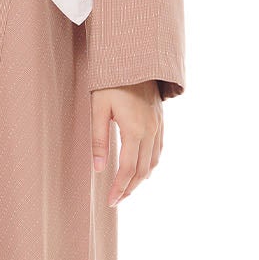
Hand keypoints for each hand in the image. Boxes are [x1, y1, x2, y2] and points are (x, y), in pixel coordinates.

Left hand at [90, 83, 162, 205]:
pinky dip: (151, 163)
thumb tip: (98, 169)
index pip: (127, 169)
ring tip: (128, 188)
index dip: (119, 188)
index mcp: (134, 130)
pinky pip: (159, 148)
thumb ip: (98, 140)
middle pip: (142, 170)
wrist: (134, 58)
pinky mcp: (160, 119)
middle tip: (117, 200)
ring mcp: (158, 125)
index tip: (111, 201)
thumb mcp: (98, 109)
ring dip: (141, 178)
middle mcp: (150, 131)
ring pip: (153, 161)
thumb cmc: (110, 81)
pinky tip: (143, 168)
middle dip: (129, 188)